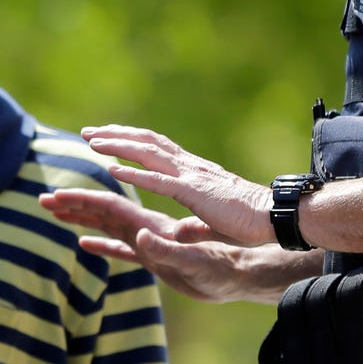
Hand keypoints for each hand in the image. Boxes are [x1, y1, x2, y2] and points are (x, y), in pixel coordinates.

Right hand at [39, 188, 285, 304]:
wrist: (244, 272)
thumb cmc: (221, 268)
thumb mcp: (194, 260)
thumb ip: (166, 249)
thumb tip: (141, 235)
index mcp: (153, 226)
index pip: (111, 208)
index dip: (83, 201)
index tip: (58, 196)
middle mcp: (147, 228)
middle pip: (103, 210)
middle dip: (73, 204)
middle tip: (43, 200)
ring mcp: (150, 241)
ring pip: (109, 223)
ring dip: (82, 216)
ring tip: (55, 212)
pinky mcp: (156, 256)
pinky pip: (121, 246)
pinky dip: (101, 242)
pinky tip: (84, 242)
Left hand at [79, 125, 274, 247]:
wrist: (274, 217)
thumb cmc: (249, 221)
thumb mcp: (214, 222)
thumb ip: (194, 224)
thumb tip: (180, 231)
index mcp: (193, 171)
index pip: (157, 147)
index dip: (131, 140)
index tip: (107, 137)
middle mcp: (189, 167)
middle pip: (146, 142)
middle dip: (116, 135)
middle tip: (88, 132)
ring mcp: (191, 177)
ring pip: (147, 153)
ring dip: (118, 146)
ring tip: (92, 141)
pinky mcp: (194, 193)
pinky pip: (158, 180)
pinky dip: (134, 172)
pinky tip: (112, 169)